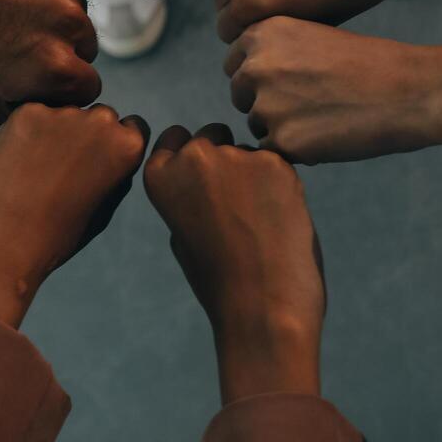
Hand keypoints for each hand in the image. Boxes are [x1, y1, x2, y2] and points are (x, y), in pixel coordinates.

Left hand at [0, 0, 99, 124]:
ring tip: (5, 8)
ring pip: (75, 2)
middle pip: (86, 42)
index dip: (61, 85)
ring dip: (52, 8)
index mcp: (57, 69)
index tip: (32, 73)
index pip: (88, 85)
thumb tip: (66, 103)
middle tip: (14, 38)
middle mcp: (68, 22)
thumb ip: (37, 109)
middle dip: (60, 45)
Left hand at [0, 103, 148, 326]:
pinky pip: (34, 114)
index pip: (133, 127)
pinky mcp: (27, 112)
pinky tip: (17, 161)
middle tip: (63, 168)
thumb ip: (117, 171)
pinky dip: (28, 131)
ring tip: (36, 169)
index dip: (115, 145)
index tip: (95, 164)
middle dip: (87, 134)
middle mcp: (101, 122)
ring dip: (57, 130)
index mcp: (127, 147)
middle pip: (100, 116)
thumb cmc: (57, 236)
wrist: (1, 246)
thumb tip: (117, 145)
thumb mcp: (105, 208)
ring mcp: (63, 113)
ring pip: (65, 112)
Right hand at [144, 124, 324, 402]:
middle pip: (211, 135)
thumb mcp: (181, 236)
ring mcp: (236, 155)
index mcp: (160, 176)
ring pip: (247, 149)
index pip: (173, 138)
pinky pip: (277, 162)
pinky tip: (281, 216)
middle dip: (223, 157)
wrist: (263, 306)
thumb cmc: (218, 281)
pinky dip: (281, 182)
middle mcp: (194, 156)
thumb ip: (185, 197)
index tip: (203, 178)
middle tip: (237, 199)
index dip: (190, 156)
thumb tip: (203, 175)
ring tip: (262, 217)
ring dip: (254, 171)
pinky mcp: (276, 162)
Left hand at [225, 17, 441, 162]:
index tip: (289, 80)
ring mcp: (265, 104)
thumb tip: (242, 75)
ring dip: (280, 126)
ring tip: (322, 116)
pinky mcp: (281, 140)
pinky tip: (326, 134)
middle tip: (309, 102)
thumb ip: (270, 51)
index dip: (261, 76)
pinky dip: (295, 149)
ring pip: (256, 124)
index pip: (236, 63)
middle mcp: (255, 65)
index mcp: (261, 33)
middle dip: (266, 101)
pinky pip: (273, 150)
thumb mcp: (308, 36)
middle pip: (240, 94)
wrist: (404, 91)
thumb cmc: (363, 64)